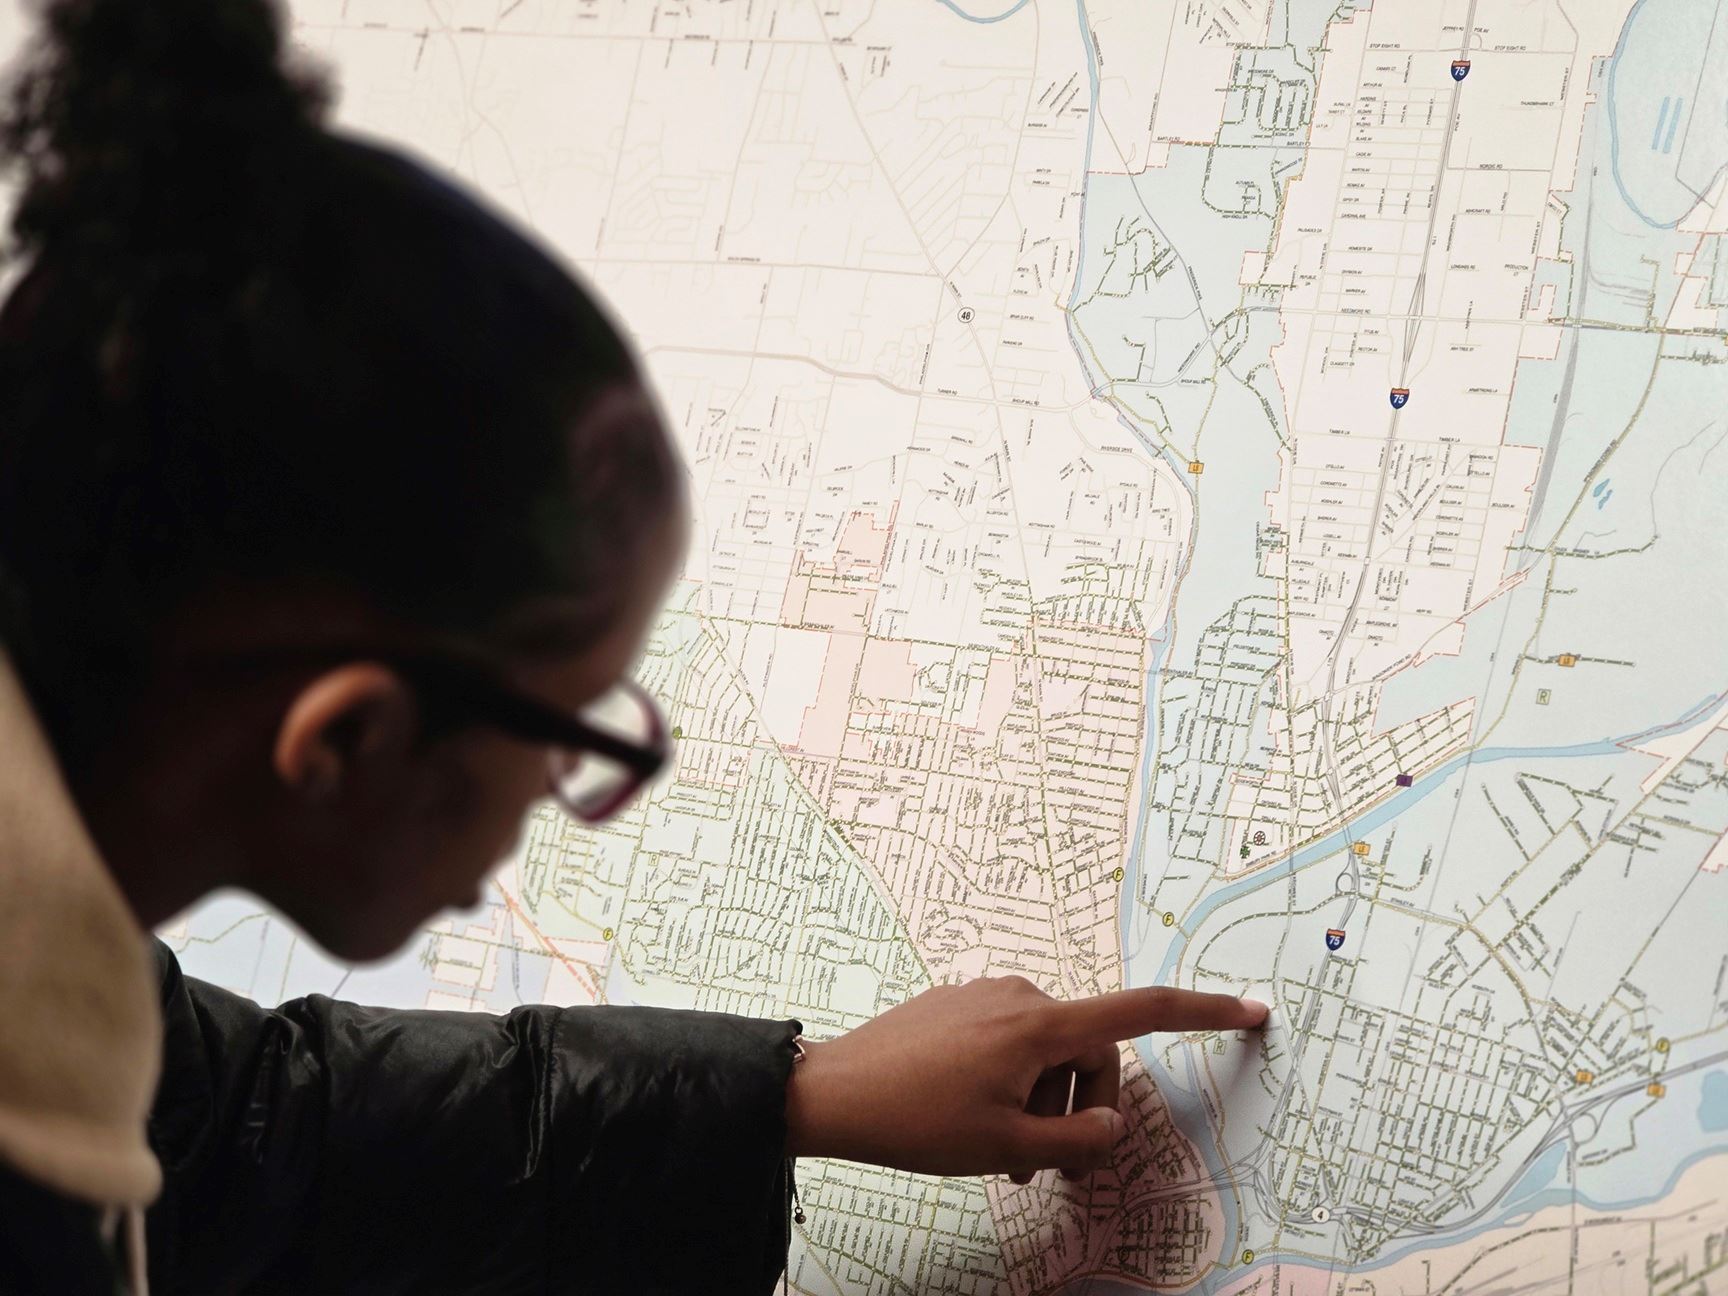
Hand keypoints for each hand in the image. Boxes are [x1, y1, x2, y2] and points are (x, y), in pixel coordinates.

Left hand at [784, 975, 1266, 1181]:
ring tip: (1003, 1157)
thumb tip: (1110, 1123)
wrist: (831, 1091)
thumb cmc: (917, 1120)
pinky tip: (975, 1123)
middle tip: (1041, 1168)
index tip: (1250, 1008)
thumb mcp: (1008, 1147)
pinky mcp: (959, 1004)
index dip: (1202, 1012)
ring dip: (1040, 1103)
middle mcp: (1019, 994)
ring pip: (1046, 1052)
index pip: (1140, 1011)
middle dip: (1079, 1107)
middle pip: (1089, 1050)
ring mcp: (986, 995)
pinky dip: (1012, 1084)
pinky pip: (1010, 1041)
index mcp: (1040, 1022)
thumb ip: (1077, 1140)